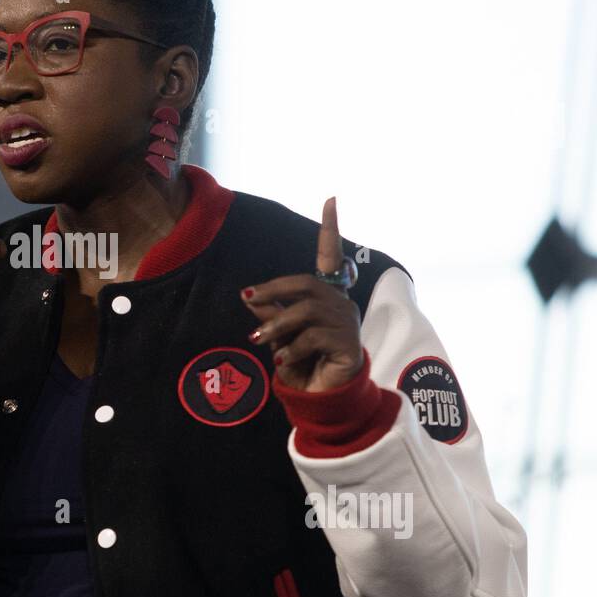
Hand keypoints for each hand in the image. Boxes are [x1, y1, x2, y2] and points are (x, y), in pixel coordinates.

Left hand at [240, 196, 363, 392]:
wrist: (324, 396)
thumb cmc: (303, 362)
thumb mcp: (280, 334)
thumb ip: (270, 312)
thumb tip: (249, 294)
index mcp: (326, 296)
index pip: (331, 256)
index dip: (331, 229)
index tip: (331, 199)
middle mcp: (341, 303)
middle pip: (306, 284)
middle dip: (274, 289)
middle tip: (248, 297)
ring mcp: (347, 322)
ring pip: (306, 312)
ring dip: (276, 325)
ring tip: (257, 340)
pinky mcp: (348, 344)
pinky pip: (313, 338)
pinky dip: (291, 348)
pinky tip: (282, 360)